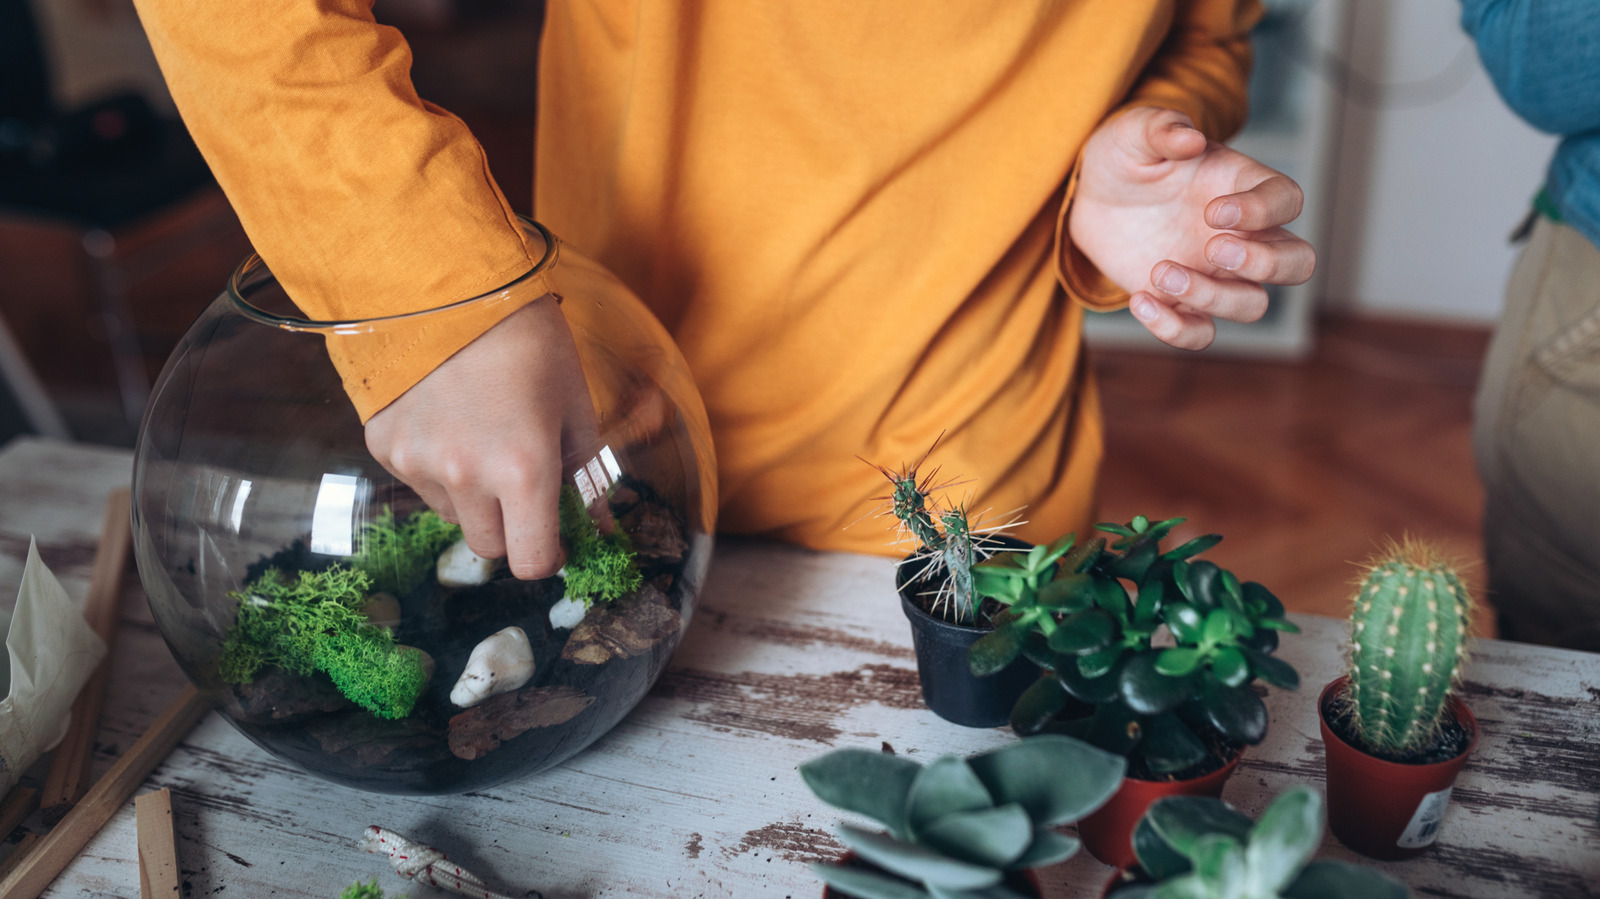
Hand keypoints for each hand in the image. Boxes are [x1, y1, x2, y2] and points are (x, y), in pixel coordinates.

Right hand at [364, 298, 598, 578]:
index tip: (554, 541)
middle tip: (522, 486)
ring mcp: (417, 464)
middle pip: (489, 547)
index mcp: (523, 470)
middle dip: (511, 529)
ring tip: (483, 436)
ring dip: (472, 497)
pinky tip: (449, 418)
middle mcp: (465, 477)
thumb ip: (586, 475)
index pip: (531, 561)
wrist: (449, 283)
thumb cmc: (529, 339)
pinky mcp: (384, 446)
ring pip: (452, 515)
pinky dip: (437, 467)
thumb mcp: (575, 405)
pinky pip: (418, 480)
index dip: (548, 557)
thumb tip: (598, 526)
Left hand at [1068, 107, 1315, 348]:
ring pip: (1253, 306)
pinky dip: (1175, 329)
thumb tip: (1189, 137)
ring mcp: (1217, 275)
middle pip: (1298, 263)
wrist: (1093, 199)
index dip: (1262, 212)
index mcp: (1243, 186)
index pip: (1286, 201)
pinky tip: (1139, 300)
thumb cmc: (1127, 157)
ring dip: (1212, 297)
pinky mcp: (1184, 304)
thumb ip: (1161, 128)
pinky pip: (1200, 334)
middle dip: (1266, 265)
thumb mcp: (1134, 132)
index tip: (1213, 212)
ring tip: (1159, 271)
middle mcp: (1243, 235)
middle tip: (1213, 249)